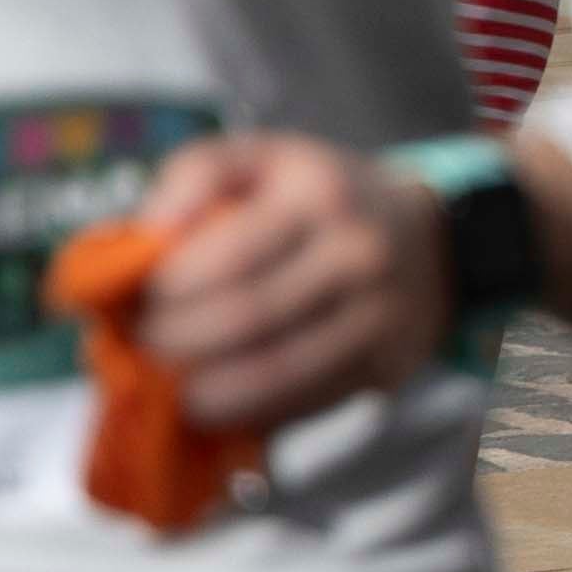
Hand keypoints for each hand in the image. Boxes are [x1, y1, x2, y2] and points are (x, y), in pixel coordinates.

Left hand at [119, 136, 450, 437]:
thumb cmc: (323, 197)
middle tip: (144, 348)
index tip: (137, 302)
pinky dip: (250, 413)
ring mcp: (380, 316)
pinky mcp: (387, 366)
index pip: (230, 256)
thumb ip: (196, 175)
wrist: (433, 238)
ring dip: (205, 394)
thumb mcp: (267, 157)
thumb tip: (141, 236)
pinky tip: (222, 403)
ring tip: (172, 389)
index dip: (168, 291)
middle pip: (246, 319)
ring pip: (275, 375)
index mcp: (322, 195)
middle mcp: (360, 254)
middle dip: (176, 344)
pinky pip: (304, 403)